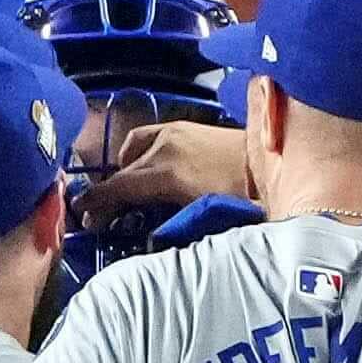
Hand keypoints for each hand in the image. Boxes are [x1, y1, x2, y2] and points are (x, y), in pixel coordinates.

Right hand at [83, 118, 249, 219]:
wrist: (278, 158)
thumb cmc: (250, 197)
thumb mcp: (211, 217)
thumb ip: (175, 223)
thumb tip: (153, 235)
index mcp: (167, 173)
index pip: (119, 188)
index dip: (97, 203)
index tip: (82, 216)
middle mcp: (164, 148)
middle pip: (123, 172)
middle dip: (108, 193)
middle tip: (100, 214)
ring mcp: (175, 133)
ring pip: (133, 150)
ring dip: (123, 170)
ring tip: (124, 189)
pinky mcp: (186, 127)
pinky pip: (148, 137)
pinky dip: (138, 151)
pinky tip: (145, 163)